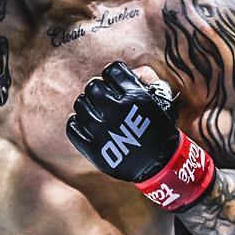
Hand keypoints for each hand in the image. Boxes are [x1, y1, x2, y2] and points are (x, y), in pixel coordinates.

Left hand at [66, 61, 214, 210]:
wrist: (160, 164)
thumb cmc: (159, 129)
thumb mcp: (161, 100)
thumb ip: (146, 78)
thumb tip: (130, 71)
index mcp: (135, 97)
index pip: (112, 70)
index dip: (114, 75)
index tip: (115, 83)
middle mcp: (116, 111)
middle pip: (93, 86)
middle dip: (99, 90)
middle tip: (105, 99)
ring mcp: (102, 131)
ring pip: (80, 104)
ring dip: (87, 105)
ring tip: (97, 112)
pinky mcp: (93, 148)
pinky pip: (72, 126)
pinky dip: (77, 123)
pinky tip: (87, 124)